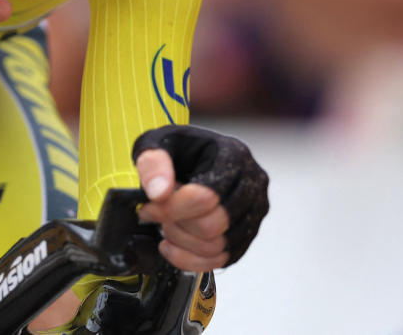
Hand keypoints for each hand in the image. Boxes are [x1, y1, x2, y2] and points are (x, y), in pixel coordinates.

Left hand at [132, 125, 268, 270]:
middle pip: (214, 226)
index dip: (170, 209)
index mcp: (233, 155)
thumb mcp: (156, 143)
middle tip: (158, 215)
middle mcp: (252, 183)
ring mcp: (253, 210)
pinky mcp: (248, 233)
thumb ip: (153, 164)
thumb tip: (160, 192)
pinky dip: (192, 259)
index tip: (148, 207)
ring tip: (168, 226)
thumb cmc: (178, 149)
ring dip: (183, 243)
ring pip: (218, 247)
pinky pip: (222, 260)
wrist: (191, 156)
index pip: (206, 197)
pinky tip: (174, 245)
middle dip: (177, 226)